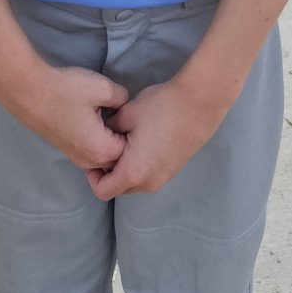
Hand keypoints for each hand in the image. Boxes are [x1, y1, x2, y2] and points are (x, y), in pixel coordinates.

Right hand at [0, 55, 128, 174]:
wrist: (28, 89)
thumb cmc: (66, 90)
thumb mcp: (104, 88)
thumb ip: (123, 98)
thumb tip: (124, 104)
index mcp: (101, 150)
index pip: (132, 151)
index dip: (137, 133)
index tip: (136, 115)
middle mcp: (88, 161)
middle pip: (119, 158)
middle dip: (125, 139)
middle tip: (126, 116)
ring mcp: (75, 157)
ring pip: (104, 155)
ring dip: (110, 139)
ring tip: (109, 114)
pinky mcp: (65, 148)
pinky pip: (90, 150)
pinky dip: (97, 138)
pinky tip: (94, 116)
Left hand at [86, 74, 226, 199]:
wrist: (199, 102)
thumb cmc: (160, 107)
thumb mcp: (125, 114)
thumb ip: (107, 130)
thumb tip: (102, 135)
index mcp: (133, 173)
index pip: (102, 190)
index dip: (92, 174)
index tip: (94, 152)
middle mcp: (149, 183)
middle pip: (118, 188)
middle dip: (108, 171)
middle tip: (107, 144)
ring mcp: (163, 179)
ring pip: (134, 183)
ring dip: (124, 168)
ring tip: (125, 140)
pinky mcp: (173, 171)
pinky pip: (148, 176)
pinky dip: (139, 165)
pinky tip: (142, 140)